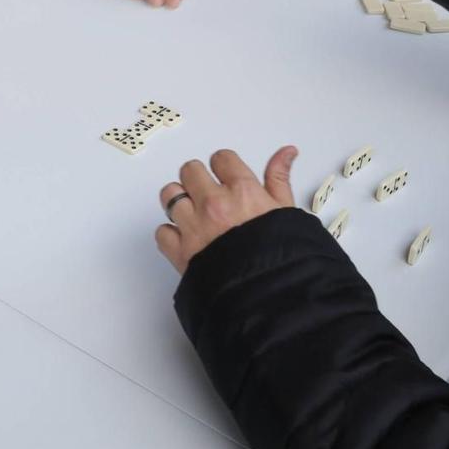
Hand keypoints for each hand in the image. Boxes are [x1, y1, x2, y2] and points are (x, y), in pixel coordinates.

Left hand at [155, 147, 298, 273]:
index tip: (226, 176)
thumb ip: (279, 178)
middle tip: (208, 193)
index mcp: (242, 190)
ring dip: (179, 201)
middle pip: (190, 170)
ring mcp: (194, 226)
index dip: (224, 166)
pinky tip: (186, 239)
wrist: (266, 295)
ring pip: (169, 195)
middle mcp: (214, 203)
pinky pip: (162, 231)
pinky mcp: (179, 251)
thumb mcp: (286, 211)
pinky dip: (170, 234)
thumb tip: (286, 152)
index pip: (221, 158)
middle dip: (198, 179)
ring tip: (193, 213)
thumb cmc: (279, 255)